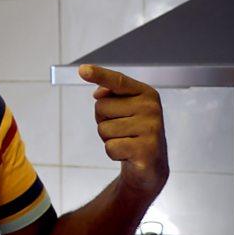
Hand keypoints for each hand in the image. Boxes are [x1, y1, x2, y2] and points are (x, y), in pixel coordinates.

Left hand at [79, 65, 168, 197]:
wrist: (150, 164)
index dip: (99, 74)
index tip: (82, 70)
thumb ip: (110, 95)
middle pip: (101, 106)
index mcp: (146, 93)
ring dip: (108, 138)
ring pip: (103, 129)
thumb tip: (99, 93)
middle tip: (122, 129)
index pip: (118, 81)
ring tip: (126, 141)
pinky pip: (110, 147)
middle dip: (104, 120)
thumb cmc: (132, 132)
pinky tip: (128, 154)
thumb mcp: (123, 109)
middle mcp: (151, 108)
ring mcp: (151, 129)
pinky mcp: (146, 150)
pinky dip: (113, 153)